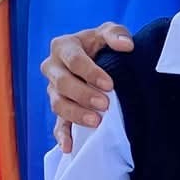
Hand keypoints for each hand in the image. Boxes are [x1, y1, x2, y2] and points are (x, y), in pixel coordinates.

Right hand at [42, 24, 134, 154]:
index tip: (110, 84)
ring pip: (58, 104)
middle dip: (83, 95)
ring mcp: (53, 91)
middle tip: (104, 104)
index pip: (73, 60)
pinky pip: (57, 124)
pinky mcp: (59, 109)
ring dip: (75, 114)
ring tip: (95, 122)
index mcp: (63, 47)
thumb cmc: (101, 44)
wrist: (96, 58)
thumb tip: (127, 46)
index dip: (90, 72)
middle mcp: (53, 68)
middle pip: (62, 84)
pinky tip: (69, 147)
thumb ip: (116, 33)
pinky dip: (62, 136)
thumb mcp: (108, 32)